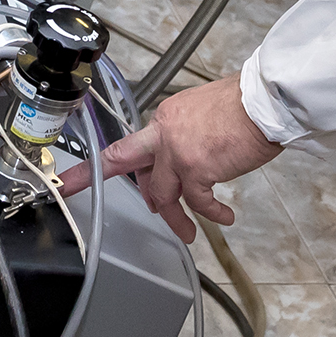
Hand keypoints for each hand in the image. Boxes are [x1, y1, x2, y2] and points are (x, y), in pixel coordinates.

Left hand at [55, 76, 280, 242]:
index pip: (134, 143)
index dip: (105, 160)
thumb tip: (185, 156)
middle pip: (125, 160)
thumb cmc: (244, 106)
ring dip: (176, 217)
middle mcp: (164, 132)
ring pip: (163, 193)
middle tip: (71, 188)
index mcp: (166, 117)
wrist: (264, 102)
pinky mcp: (196, 169)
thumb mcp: (203, 111)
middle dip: (94, 175)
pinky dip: (212, 213)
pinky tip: (225, 216)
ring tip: (189, 233)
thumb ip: (185, 133)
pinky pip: (198, 202)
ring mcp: (177, 152)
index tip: (76, 171)